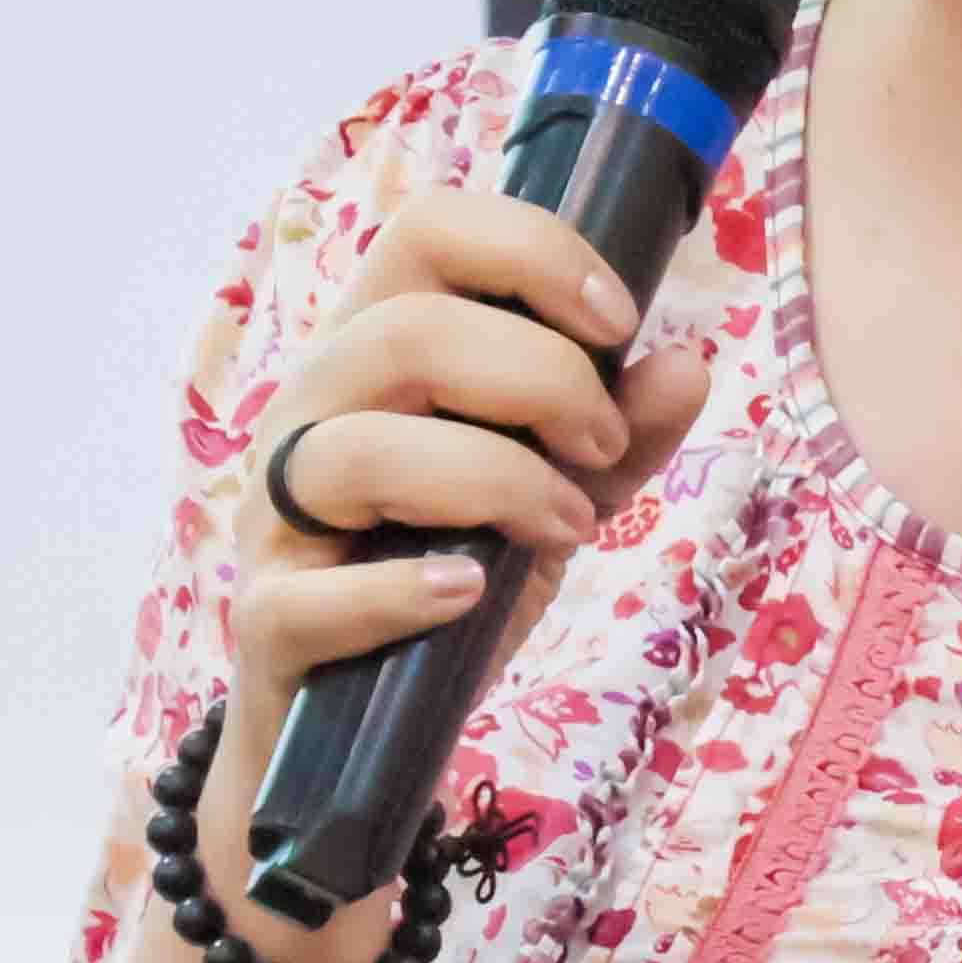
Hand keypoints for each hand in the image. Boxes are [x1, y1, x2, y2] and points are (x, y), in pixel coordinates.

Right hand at [202, 190, 707, 962]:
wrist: (359, 731)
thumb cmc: (448, 576)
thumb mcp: (554, 495)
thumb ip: (623, 432)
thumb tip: (691, 361)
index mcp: (378, 352)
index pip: (429, 231)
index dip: (532, 252)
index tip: (621, 318)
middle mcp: (313, 413)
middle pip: (403, 333)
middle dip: (540, 379)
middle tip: (604, 449)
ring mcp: (278, 518)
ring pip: (354, 451)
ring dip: (492, 480)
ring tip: (566, 527)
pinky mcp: (270, 622)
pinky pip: (312, 596)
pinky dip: (401, 592)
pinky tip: (468, 592)